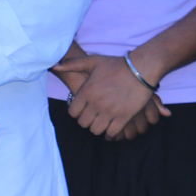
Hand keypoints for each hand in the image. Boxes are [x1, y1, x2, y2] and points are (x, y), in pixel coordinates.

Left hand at [54, 54, 168, 137]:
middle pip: (83, 123)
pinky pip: (112, 133)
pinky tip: (111, 130)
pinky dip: (110, 134)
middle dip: (86, 121)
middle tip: (91, 117)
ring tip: (100, 122)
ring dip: (97, 128)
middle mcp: (96, 103)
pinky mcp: (124, 117)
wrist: (140, 70)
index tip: (81, 110)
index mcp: (87, 91)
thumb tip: (55, 66)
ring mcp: (110, 111)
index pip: (73, 112)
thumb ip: (72, 64)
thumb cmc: (115, 65)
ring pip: (96, 130)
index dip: (75, 113)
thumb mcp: (92, 61)